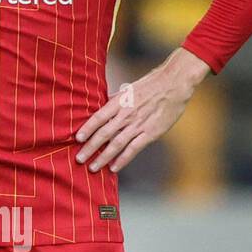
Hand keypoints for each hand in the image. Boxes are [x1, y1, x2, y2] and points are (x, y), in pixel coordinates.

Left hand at [75, 48, 209, 172]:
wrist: (174, 84)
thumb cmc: (150, 84)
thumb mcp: (128, 89)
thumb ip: (114, 100)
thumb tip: (100, 104)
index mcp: (119, 101)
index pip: (98, 117)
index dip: (87, 129)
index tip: (77, 139)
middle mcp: (126, 114)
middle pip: (104, 133)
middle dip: (90, 148)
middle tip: (79, 159)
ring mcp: (138, 125)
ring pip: (116, 144)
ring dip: (103, 157)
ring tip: (93, 168)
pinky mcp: (151, 133)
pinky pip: (134, 149)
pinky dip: (122, 159)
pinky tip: (113, 167)